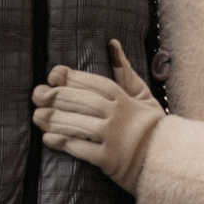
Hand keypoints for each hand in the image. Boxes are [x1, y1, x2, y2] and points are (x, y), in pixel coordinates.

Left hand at [31, 40, 161, 191]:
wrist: (166, 160)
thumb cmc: (151, 125)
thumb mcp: (142, 95)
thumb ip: (125, 72)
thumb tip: (112, 43)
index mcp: (125, 99)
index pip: (95, 84)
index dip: (73, 78)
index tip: (53, 75)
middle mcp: (119, 116)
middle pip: (83, 102)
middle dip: (57, 98)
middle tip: (38, 95)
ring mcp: (114, 139)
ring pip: (79, 125)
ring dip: (55, 120)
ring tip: (38, 117)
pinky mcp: (109, 160)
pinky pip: (82, 150)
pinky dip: (64, 143)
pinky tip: (48, 138)